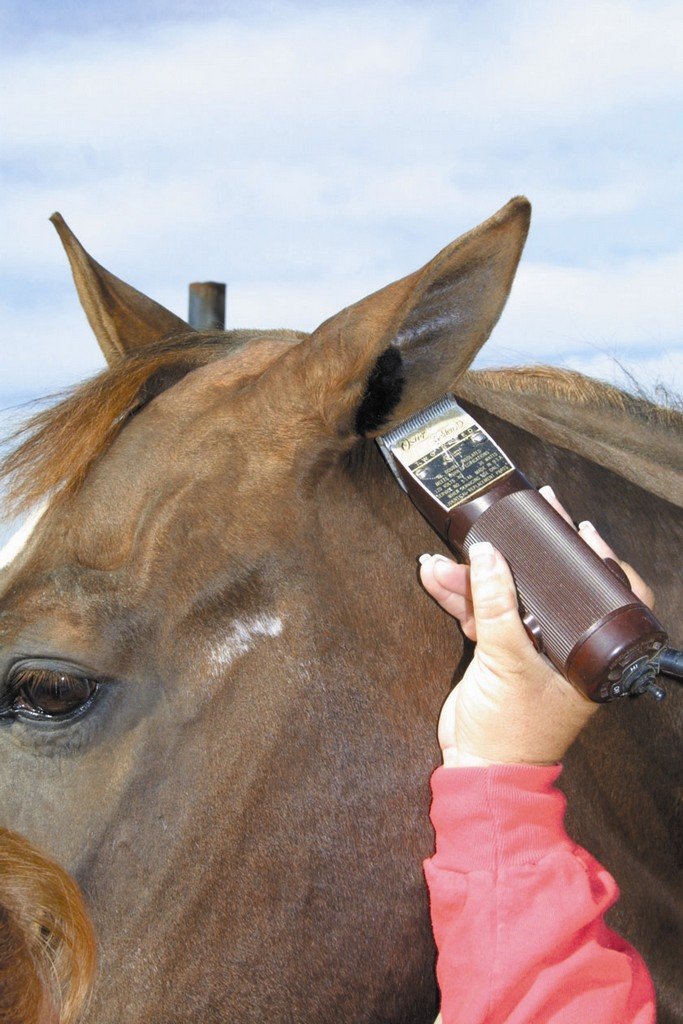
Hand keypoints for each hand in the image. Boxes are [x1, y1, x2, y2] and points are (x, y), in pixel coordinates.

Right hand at [419, 487, 654, 767]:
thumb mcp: (507, 661)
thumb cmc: (514, 731)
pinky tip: (436, 577)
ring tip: (445, 561)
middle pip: (549, 586)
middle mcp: (563, 645)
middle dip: (521, 555)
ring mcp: (528, 647)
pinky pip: (481, 613)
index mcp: (587, 653)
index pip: (607, 595)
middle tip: (516, 516)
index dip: (596, 559)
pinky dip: (459, 597)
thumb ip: (495, 605)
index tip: (578, 528)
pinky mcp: (497, 652)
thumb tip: (488, 555)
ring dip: (473, 578)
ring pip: (506, 596)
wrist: (479, 768)